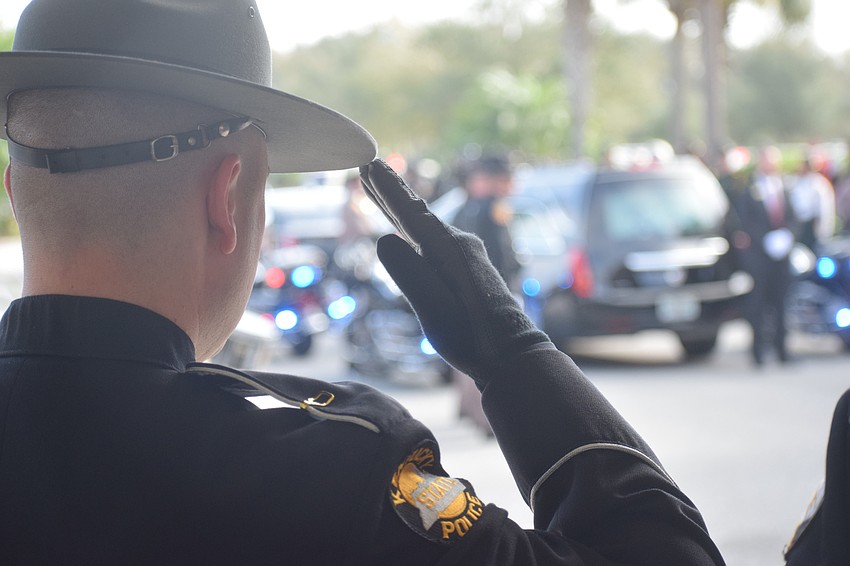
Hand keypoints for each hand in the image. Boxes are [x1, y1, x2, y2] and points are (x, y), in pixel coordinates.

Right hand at [359, 159, 551, 387]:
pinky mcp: (467, 269)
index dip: (388, 190)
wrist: (512, 356)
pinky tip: (407, 230)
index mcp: (449, 249)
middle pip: (417, 213)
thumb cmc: (471, 337)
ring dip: (400, 207)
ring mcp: (465, 256)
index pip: (410, 213)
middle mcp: (459, 245)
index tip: (369, 163)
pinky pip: (432, 240)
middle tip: (369, 165)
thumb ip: (409, 273)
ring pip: (424, 225)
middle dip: (391, 192)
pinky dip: (413, 227)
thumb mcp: (433, 308)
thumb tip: (384, 238)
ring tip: (380, 189)